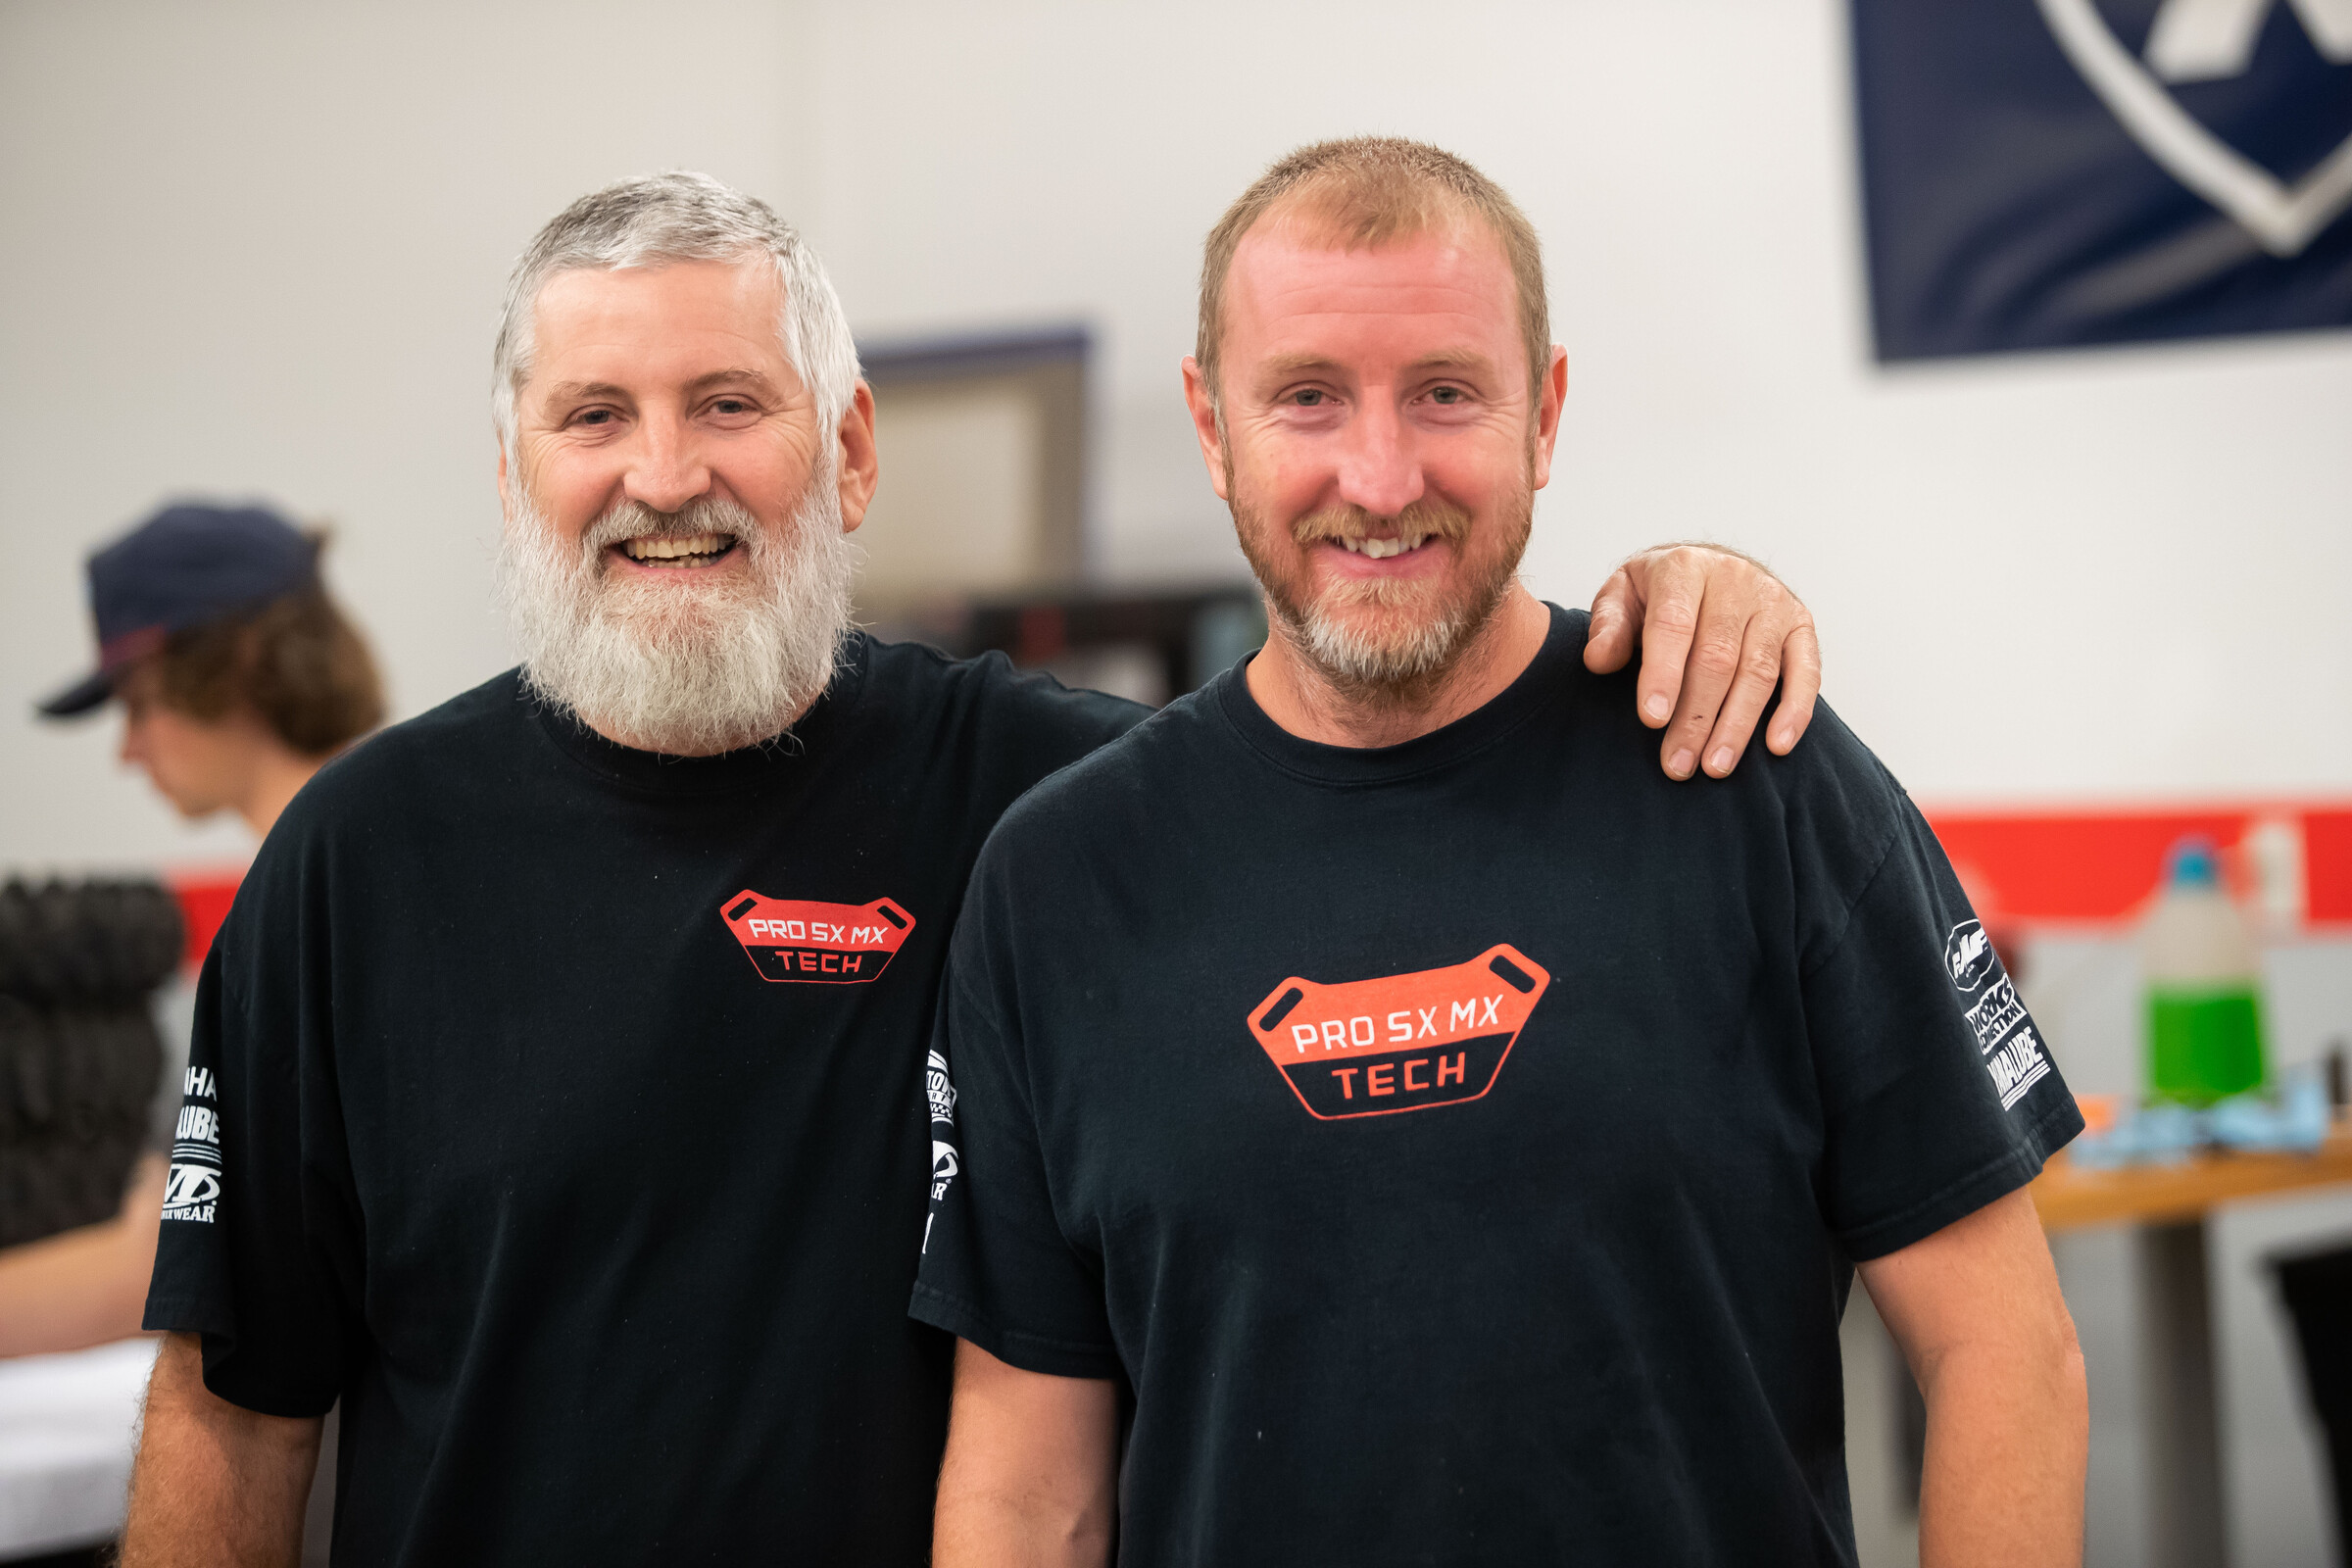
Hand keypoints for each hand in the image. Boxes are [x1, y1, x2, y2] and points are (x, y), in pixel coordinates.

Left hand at [1585, 543, 1820, 780]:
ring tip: (1714, 767)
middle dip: (1696, 716)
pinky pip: (1806, 671)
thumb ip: (1609, 626)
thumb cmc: (1657, 592)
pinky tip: (1776, 746)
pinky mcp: (1801, 624)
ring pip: (1759, 671)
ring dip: (1736, 725)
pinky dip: (1794, 711)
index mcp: (1684, 567)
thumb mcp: (1621, 596)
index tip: (1652, 720)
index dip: (1663, 674)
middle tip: (1677, 763)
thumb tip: (1599, 661)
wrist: (1707, 566)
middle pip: (1718, 657)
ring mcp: (1772, 601)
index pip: (1674, 624)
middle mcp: (1734, 579)